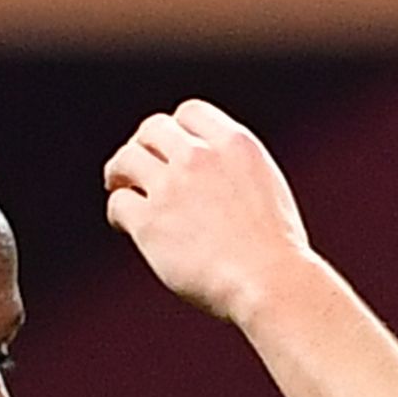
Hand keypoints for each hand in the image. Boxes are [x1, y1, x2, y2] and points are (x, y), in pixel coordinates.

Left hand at [104, 100, 318, 325]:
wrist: (272, 284)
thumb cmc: (279, 252)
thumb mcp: (269, 189)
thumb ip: (237, 171)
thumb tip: (212, 178)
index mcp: (235, 145)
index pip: (190, 113)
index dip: (176, 128)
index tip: (171, 146)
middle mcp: (200, 157)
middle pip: (152, 129)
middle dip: (143, 145)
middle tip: (139, 165)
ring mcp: (171, 187)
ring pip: (126, 159)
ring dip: (120, 172)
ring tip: (120, 186)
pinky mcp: (149, 222)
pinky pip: (119, 203)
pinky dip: (118, 213)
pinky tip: (126, 225)